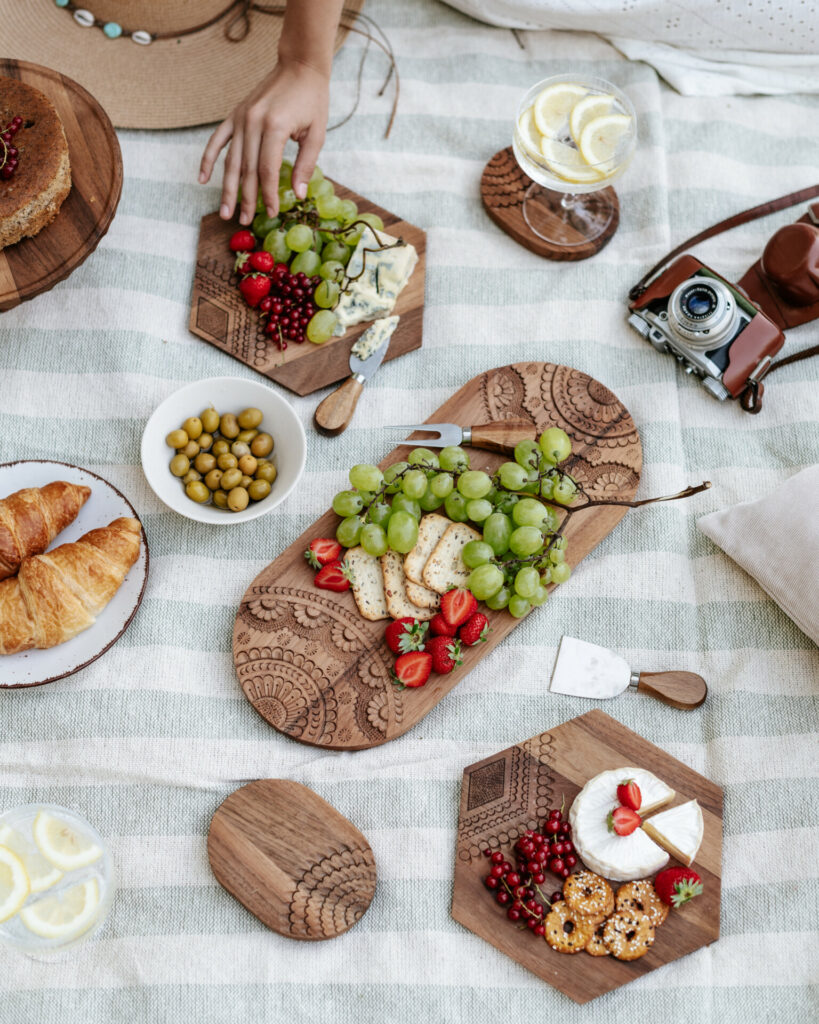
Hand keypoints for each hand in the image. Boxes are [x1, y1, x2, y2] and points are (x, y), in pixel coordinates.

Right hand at [199, 58, 329, 224]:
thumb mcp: (317, 133)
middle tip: (244, 222)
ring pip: (231, 161)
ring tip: (226, 212)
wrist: (298, 66)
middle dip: (246, 199)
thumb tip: (298, 194)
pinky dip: (208, 160)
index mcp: (274, 127)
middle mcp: (252, 122)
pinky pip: (217, 141)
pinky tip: (203, 180)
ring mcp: (240, 118)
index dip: (268, 195)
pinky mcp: (234, 115)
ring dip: (228, 189)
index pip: (267, 170)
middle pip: (247, 170)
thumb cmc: (312, 100)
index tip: (272, 213)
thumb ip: (306, 164)